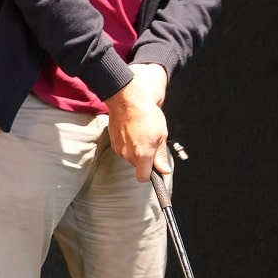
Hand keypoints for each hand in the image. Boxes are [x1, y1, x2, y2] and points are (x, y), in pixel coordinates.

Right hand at [106, 64, 169, 181]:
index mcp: (142, 155)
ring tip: (141, 133)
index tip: (156, 167)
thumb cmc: (146, 115)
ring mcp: (118, 148)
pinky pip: (123, 148)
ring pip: (130, 156)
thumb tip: (164, 170)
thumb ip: (161, 156)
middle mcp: (128, 154)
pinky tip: (133, 130)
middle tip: (151, 141)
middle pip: (137, 165)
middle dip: (145, 157)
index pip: (142, 177)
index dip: (150, 174)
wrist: (127, 100)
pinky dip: (128, 142)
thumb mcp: (161, 135)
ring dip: (136, 149)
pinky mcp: (113, 141)